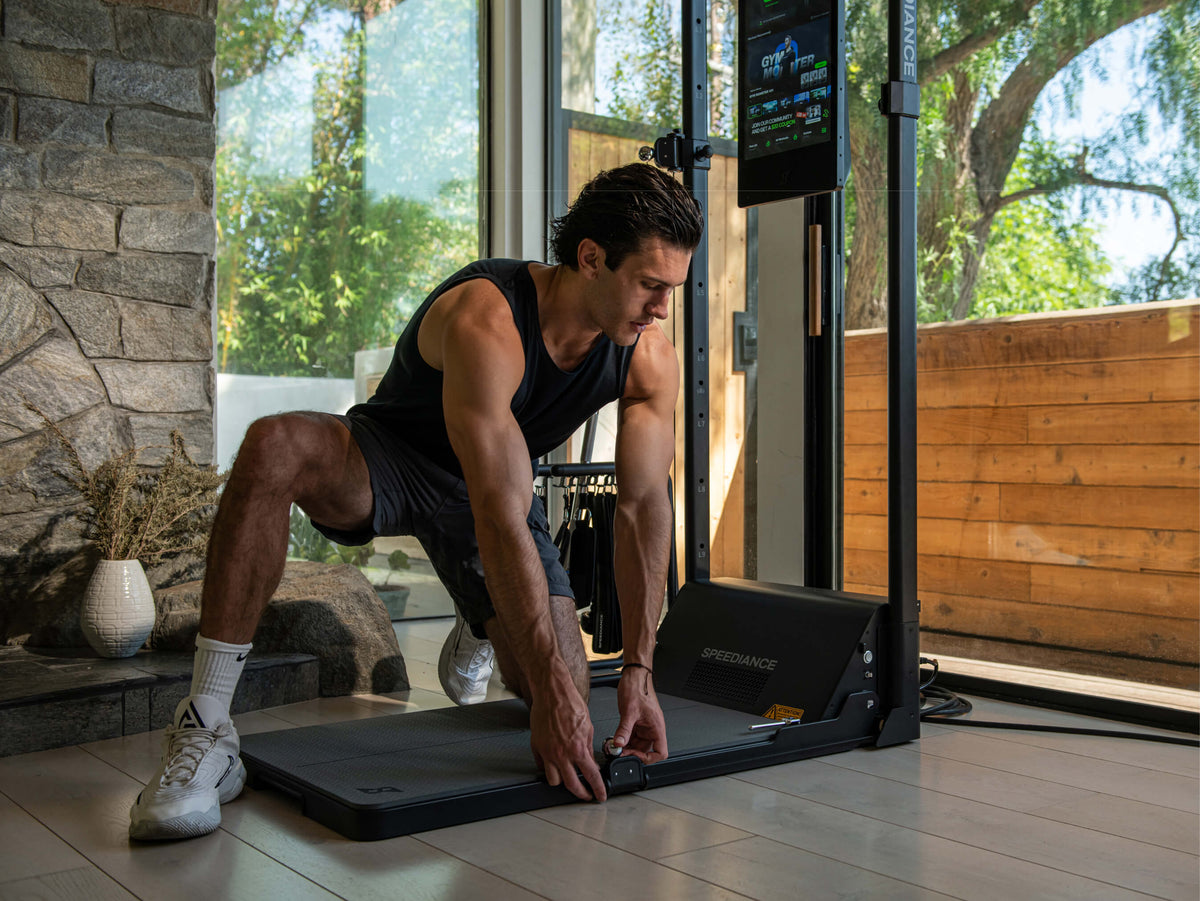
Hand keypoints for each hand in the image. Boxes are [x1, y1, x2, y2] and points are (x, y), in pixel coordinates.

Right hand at [529, 681, 607, 801]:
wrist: (552, 692)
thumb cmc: (570, 704)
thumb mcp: (588, 727)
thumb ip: (588, 747)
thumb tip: (589, 760)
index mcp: (578, 748)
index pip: (591, 776)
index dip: (597, 789)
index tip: (599, 795)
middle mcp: (561, 754)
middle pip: (571, 785)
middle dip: (581, 793)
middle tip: (586, 794)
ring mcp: (547, 752)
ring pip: (554, 780)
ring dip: (562, 781)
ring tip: (568, 777)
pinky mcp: (536, 746)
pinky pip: (541, 765)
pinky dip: (548, 767)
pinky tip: (554, 763)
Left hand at [611, 667, 667, 763]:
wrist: (634, 675)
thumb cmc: (638, 688)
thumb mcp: (629, 711)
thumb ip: (624, 730)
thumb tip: (619, 744)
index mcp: (657, 726)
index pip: (661, 752)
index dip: (649, 758)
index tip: (635, 756)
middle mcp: (652, 727)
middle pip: (646, 750)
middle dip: (632, 752)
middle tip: (619, 751)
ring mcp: (645, 725)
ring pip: (637, 744)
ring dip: (626, 746)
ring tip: (615, 746)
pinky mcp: (637, 722)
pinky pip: (631, 736)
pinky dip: (623, 739)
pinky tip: (615, 738)